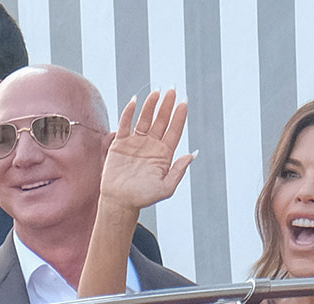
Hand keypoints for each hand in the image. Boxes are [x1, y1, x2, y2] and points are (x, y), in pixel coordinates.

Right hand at [100, 89, 195, 211]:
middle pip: (161, 121)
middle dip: (167, 106)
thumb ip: (179, 171)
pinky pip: (125, 124)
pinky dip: (129, 112)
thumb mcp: (166, 188)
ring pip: (145, 119)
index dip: (179, 117)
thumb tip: (193, 154)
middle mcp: (151, 146)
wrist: (120, 202)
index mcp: (164, 155)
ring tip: (157, 92)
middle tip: (172, 90)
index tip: (184, 102)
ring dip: (150, 105)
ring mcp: (135, 143)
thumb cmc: (143, 198)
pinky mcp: (120, 143)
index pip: (174, 131)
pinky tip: (134, 100)